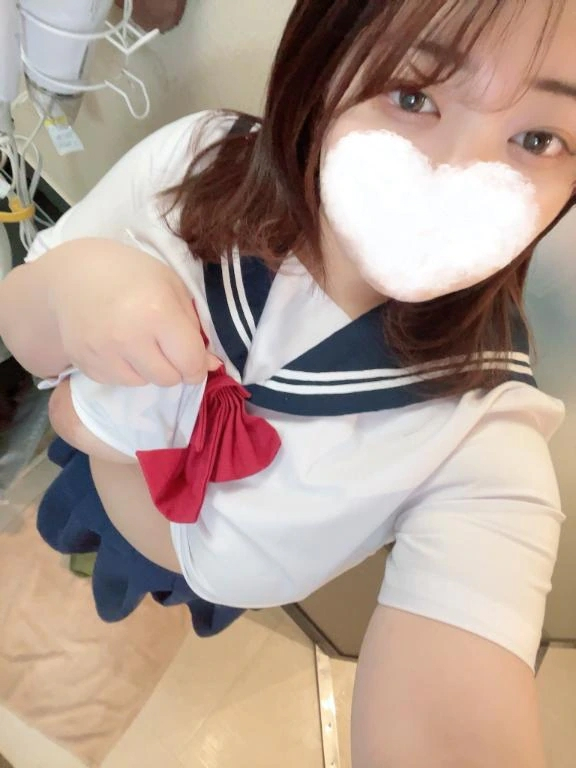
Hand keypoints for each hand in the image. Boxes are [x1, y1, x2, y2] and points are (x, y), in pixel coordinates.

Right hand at [44, 238, 220, 385]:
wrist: (74, 275)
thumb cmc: (133, 275)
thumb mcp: (173, 288)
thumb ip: (196, 328)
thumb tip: (213, 366)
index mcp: (157, 311)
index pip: (190, 362)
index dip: (198, 364)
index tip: (195, 359)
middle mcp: (129, 336)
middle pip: (169, 379)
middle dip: (174, 367)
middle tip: (165, 345)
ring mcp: (103, 353)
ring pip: (144, 383)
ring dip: (149, 369)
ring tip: (138, 340)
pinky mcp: (86, 364)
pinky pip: (119, 382)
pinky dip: (126, 370)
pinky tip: (118, 345)